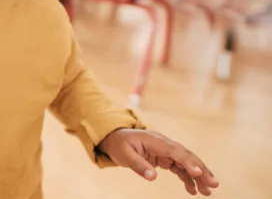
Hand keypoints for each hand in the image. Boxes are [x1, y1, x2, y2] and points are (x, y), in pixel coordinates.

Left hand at [98, 129, 218, 195]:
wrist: (115, 138)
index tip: (199, 173)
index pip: (175, 151)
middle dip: (200, 170)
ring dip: (198, 176)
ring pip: (186, 163)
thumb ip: (138, 165)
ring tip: (207, 192)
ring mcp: (166, 151)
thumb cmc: (119, 145)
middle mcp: (164, 144)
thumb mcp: (124, 155)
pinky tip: (193, 190)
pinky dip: (187, 178)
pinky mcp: (165, 158)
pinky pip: (180, 168)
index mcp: (155, 140)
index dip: (188, 161)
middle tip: (213, 184)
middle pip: (186, 156)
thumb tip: (152, 177)